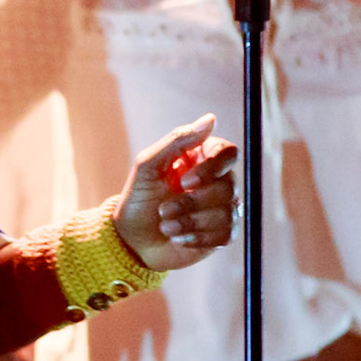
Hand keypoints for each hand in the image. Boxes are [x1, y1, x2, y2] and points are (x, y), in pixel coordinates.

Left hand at [114, 114, 238, 270]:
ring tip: (166, 226)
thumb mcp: (148, 165)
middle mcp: (217, 181)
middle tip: (164, 210)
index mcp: (201, 159)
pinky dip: (197, 238)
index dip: (212, 168)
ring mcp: (223, 208)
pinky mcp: (223, 234)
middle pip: (228, 185)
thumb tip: (211, 119)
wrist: (132, 240)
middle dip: (191, 202)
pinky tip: (178, 238)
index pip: (228, 152)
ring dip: (190, 222)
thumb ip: (177, 140)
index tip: (185, 182)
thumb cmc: (138, 199)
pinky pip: (226, 234)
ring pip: (227, 212)